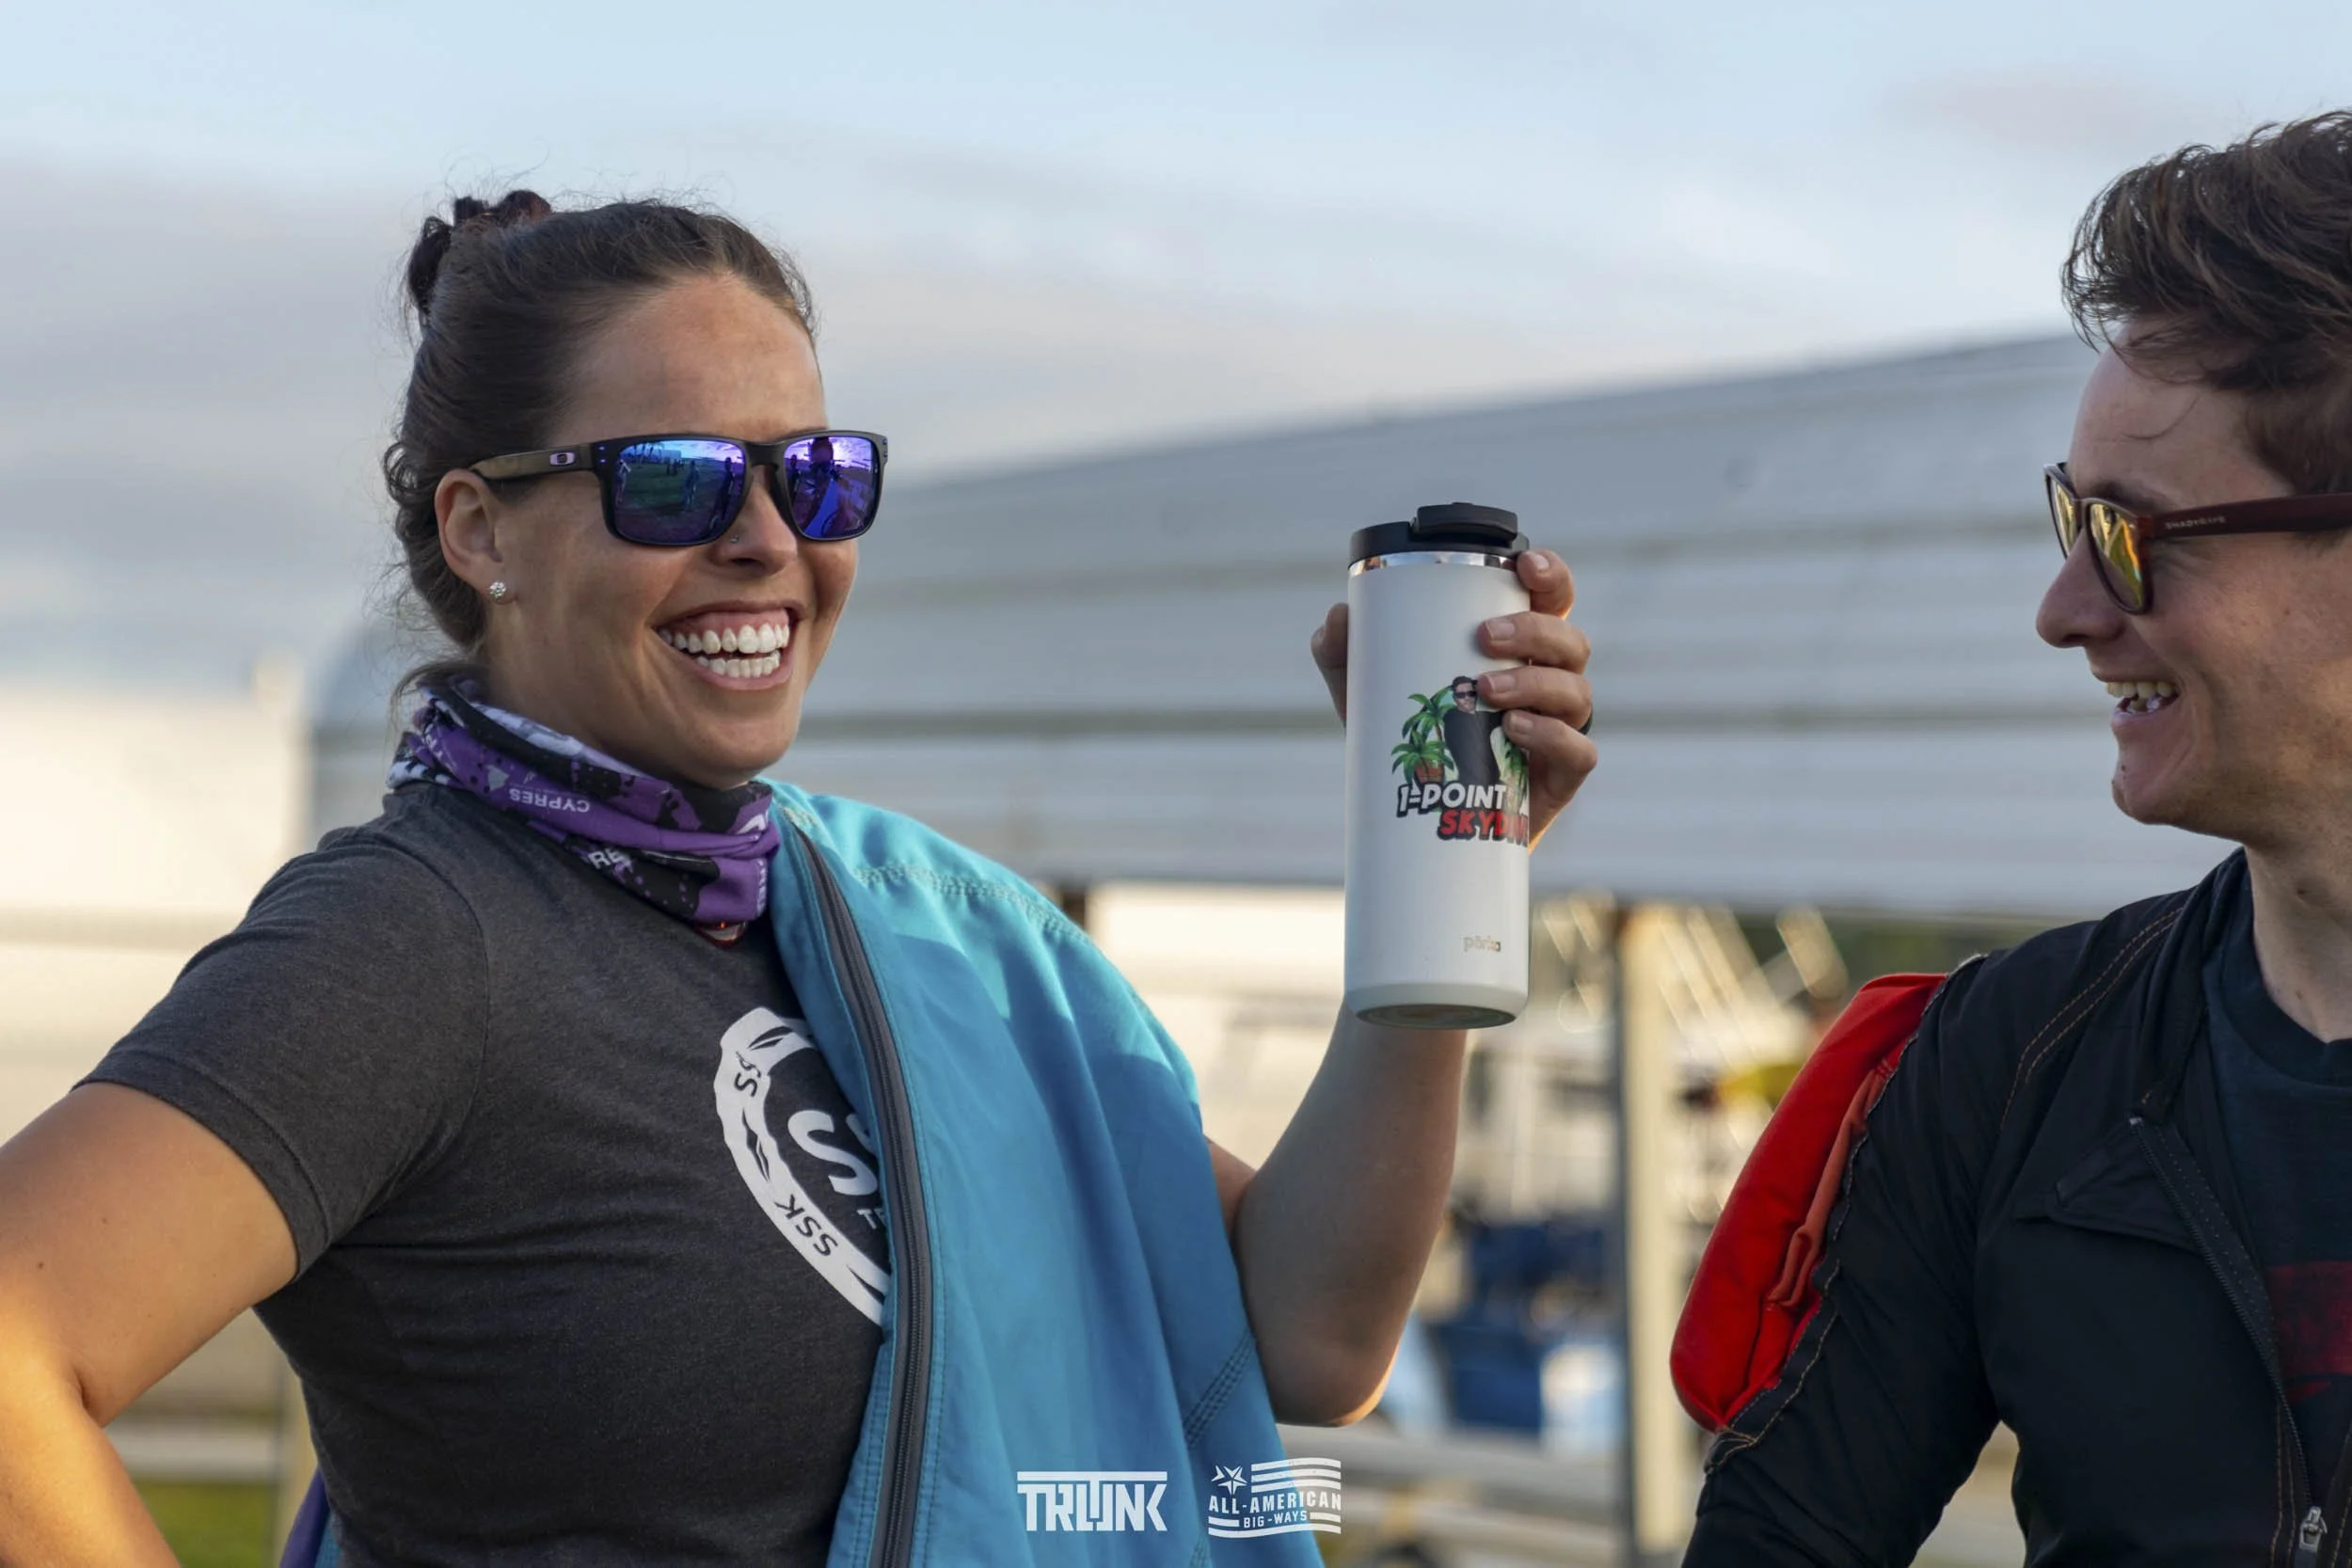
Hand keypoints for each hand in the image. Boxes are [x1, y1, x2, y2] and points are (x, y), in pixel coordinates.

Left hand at [1310, 547, 1595, 844]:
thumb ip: (1346, 654)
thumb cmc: (1413, 740)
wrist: (1427, 821)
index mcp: (1520, 647)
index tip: (1524, 566)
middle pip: (1569, 640)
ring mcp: (1561, 727)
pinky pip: (1579, 750)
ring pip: (1574, 690)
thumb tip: (1338, 617)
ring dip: (1534, 681)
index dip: (1550, 576)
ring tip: (1486, 691)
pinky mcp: (1563, 776)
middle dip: (1534, 629)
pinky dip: (1550, 735)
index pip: (1552, 599)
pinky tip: (1514, 730)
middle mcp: (1550, 680)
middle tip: (1485, 636)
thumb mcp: (1372, 695)